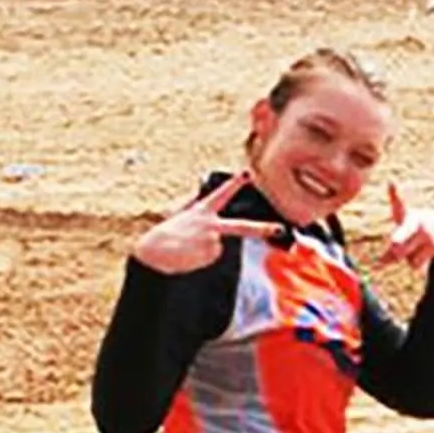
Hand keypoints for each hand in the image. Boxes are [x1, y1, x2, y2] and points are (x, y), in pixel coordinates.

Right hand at [131, 171, 285, 275]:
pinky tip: (190, 257)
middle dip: (263, 228)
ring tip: (187, 250)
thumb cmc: (163, 237)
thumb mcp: (177, 218)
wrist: (154, 252)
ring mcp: (214, 239)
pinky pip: (212, 258)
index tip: (248, 173)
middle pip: (242, 227)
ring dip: (204, 251)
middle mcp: (211, 224)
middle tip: (279, 229)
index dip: (235, 183)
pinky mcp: (212, 253)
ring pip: (218, 248)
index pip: (221, 194)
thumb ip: (192, 209)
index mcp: (201, 212)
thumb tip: (197, 201)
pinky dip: (202, 259)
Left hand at [378, 181, 433, 268]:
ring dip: (407, 258)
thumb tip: (378, 266)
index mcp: (407, 215)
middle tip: (392, 247)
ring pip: (405, 257)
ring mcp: (426, 234)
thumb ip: (390, 249)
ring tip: (418, 246)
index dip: (394, 193)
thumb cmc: (420, 231)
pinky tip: (425, 252)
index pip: (399, 204)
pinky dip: (415, 264)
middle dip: (397, 242)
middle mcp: (416, 223)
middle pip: (401, 237)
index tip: (392, 182)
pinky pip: (414, 264)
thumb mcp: (405, 234)